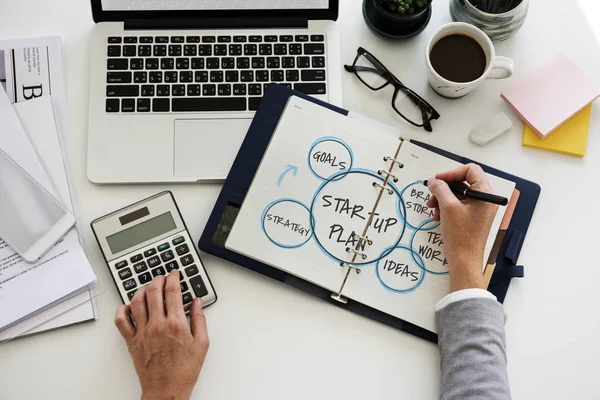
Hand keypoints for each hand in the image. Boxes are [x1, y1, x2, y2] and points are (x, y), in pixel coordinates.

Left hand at [114, 271, 208, 399]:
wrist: (166, 390)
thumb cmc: (183, 371)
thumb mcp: (202, 343)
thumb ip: (199, 319)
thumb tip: (197, 302)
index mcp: (176, 324)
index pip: (173, 291)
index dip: (173, 277)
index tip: (174, 273)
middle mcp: (157, 325)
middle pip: (154, 291)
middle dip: (158, 279)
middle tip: (162, 276)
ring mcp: (142, 332)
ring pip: (137, 301)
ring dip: (141, 290)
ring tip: (147, 287)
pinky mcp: (132, 341)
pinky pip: (121, 321)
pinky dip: (122, 309)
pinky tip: (128, 306)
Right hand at [426, 164, 498, 291]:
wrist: (464, 260)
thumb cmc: (461, 236)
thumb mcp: (448, 207)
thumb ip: (440, 189)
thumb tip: (434, 181)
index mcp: (485, 194)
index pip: (470, 171)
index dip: (452, 173)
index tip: (438, 180)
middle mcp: (485, 199)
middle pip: (463, 182)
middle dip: (444, 188)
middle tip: (432, 194)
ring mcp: (479, 209)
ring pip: (458, 194)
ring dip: (443, 199)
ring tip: (433, 208)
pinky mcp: (472, 217)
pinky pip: (458, 205)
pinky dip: (446, 207)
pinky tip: (438, 216)